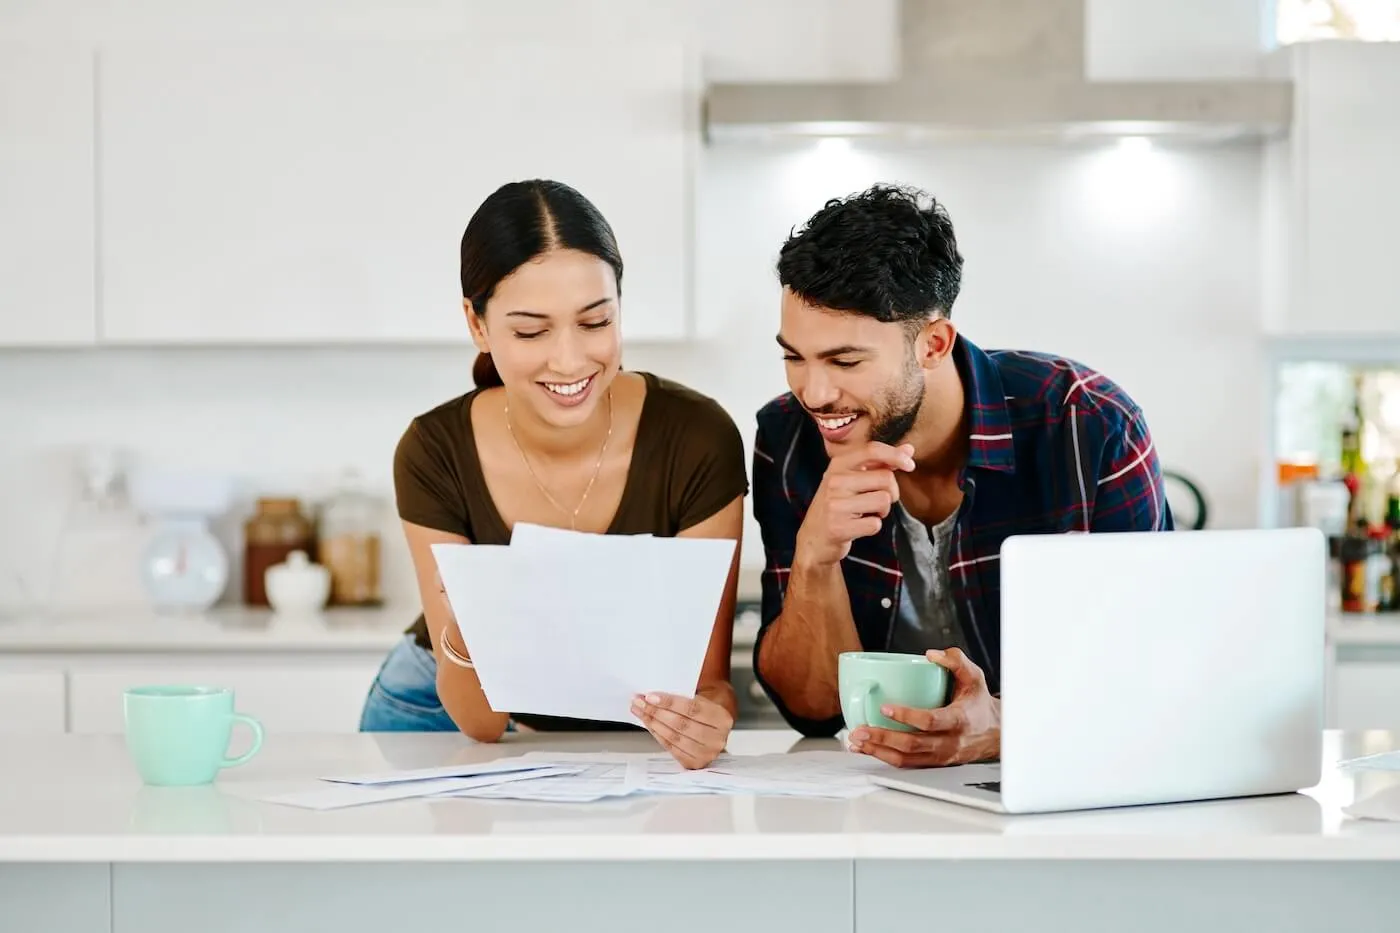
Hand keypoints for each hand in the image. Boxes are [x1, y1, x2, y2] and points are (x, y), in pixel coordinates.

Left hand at [631, 692, 732, 769]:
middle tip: (639, 702)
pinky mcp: (695, 763)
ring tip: (640, 711)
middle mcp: (717, 739)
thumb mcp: (704, 694)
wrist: (718, 720)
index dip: (670, 703)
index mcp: (723, 718)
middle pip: (681, 725)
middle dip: (656, 713)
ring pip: (674, 738)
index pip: (693, 709)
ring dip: (653, 723)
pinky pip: (671, 748)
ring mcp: (707, 754)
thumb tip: (653, 696)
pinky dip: (657, 735)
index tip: (650, 696)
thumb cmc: (708, 704)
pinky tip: (649, 724)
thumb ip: (684, 694)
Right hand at [795, 441, 915, 565]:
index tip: (910, 465)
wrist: (814, 538)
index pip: (872, 450)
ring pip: (883, 501)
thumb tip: (909, 450)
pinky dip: (873, 527)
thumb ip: (881, 463)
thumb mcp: (853, 478)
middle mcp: (835, 480)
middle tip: (878, 500)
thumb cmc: (838, 504)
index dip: (896, 455)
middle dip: (891, 492)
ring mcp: (835, 504)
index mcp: (838, 464)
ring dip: (882, 511)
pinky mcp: (839, 527)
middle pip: (886, 478)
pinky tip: (859, 525)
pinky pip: (875, 524)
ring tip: (866, 513)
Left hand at [848, 648, 999, 767]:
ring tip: (857, 741)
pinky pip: (907, 764)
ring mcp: (940, 756)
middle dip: (883, 739)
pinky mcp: (933, 763)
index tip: (885, 708)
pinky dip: (884, 757)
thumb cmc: (979, 703)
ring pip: (906, 760)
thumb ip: (955, 660)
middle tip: (860, 729)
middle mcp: (949, 742)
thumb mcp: (974, 677)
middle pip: (912, 745)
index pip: (931, 722)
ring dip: (878, 751)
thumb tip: (930, 655)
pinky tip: (867, 749)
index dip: (907, 717)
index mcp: (959, 720)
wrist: (995, 734)